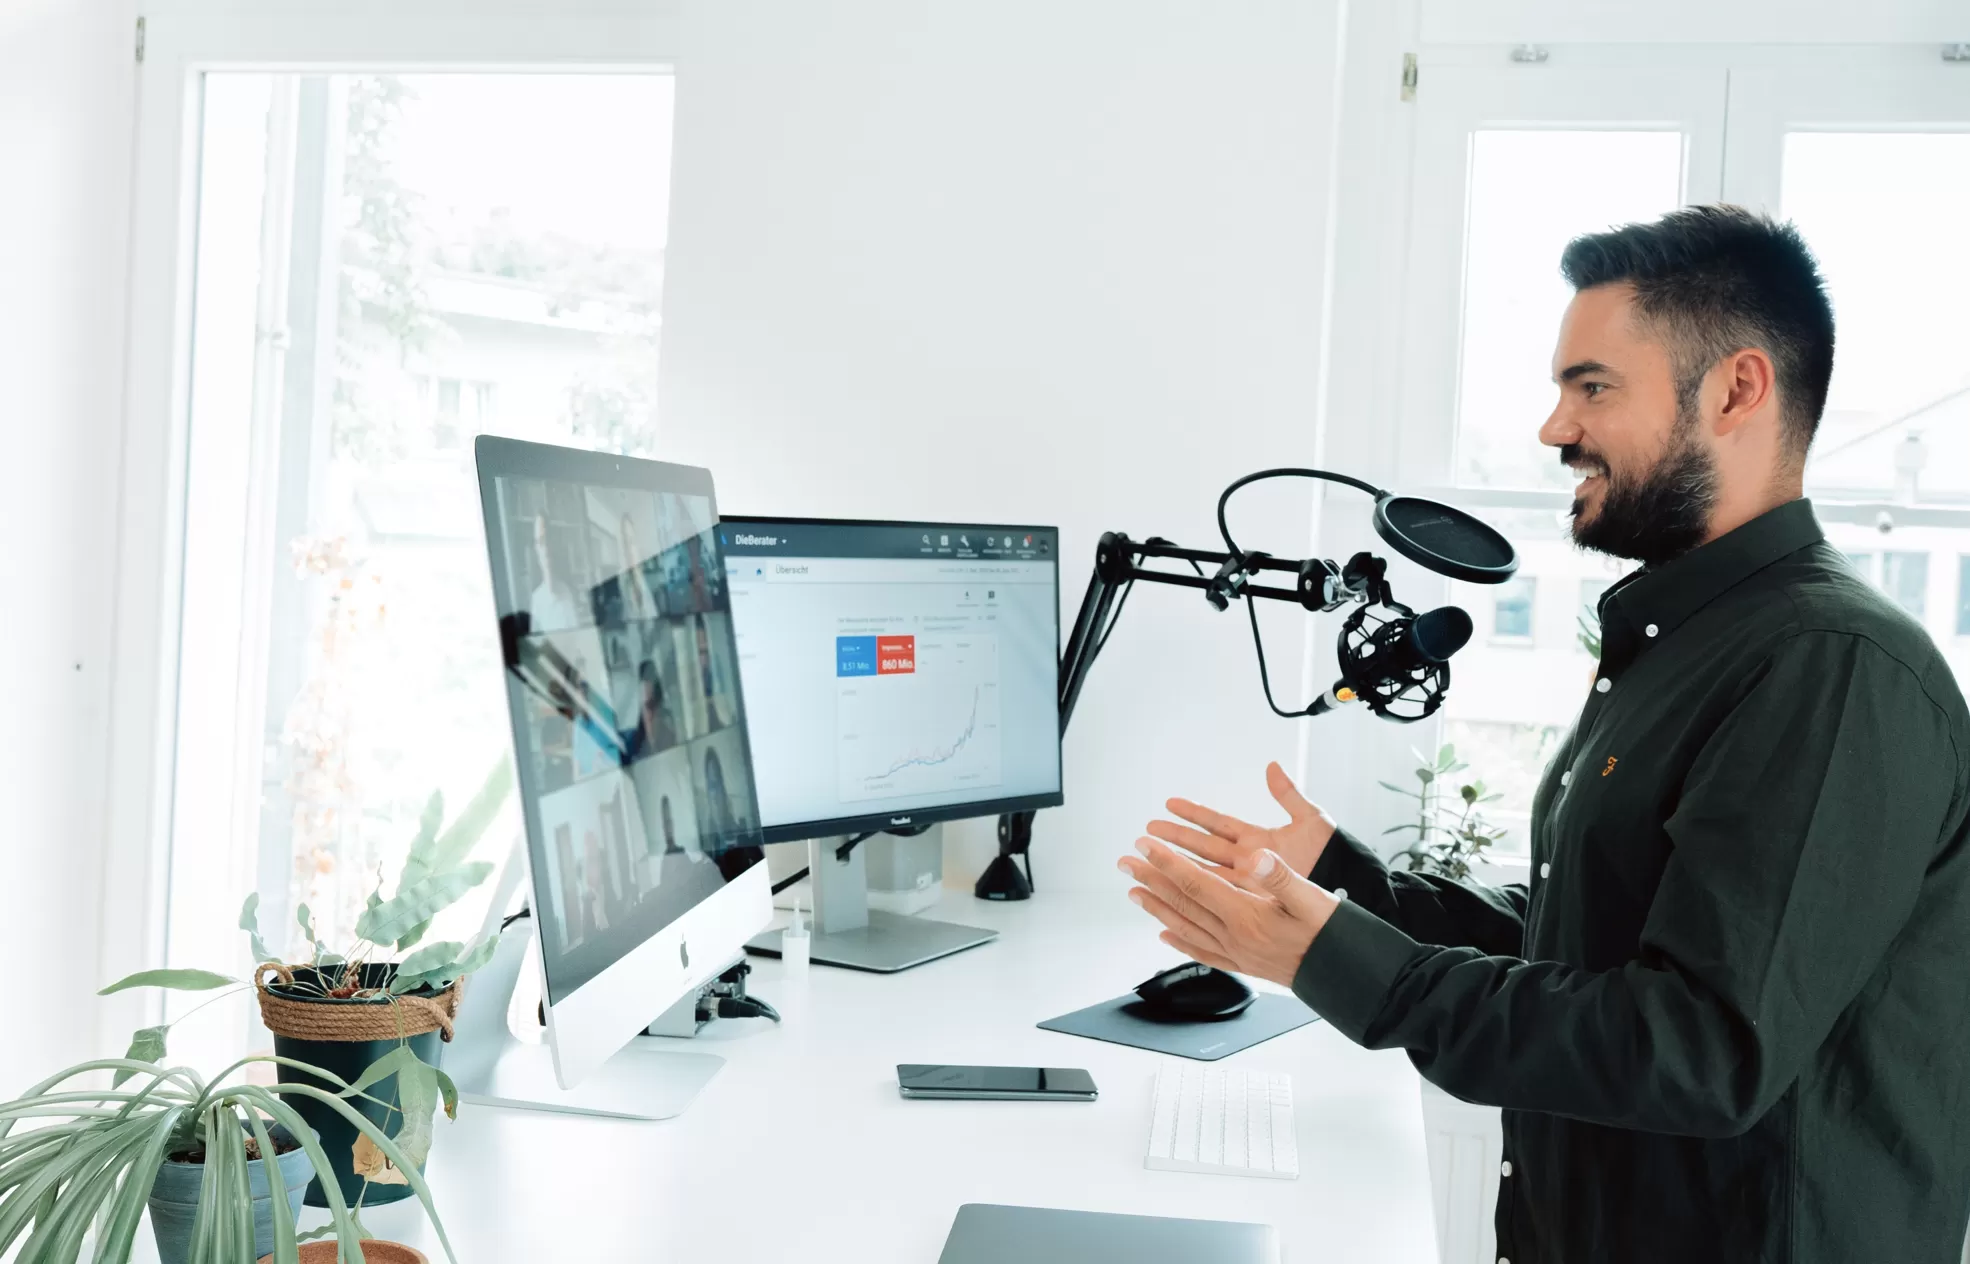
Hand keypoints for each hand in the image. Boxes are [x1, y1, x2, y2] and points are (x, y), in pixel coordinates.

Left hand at [1118, 838, 1340, 988]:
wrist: (1346, 976)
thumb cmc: (1333, 934)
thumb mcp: (1313, 899)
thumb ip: (1282, 877)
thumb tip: (1258, 857)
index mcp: (1248, 916)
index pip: (1197, 883)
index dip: (1167, 861)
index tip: (1144, 844)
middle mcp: (1235, 937)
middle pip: (1183, 903)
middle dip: (1152, 879)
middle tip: (1126, 862)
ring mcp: (1237, 953)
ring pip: (1186, 927)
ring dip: (1157, 908)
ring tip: (1134, 893)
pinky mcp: (1244, 964)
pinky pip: (1202, 951)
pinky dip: (1180, 941)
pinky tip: (1166, 935)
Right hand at [1148, 762, 1338, 879]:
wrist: (1349, 886)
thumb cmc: (1334, 855)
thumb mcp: (1311, 819)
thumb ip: (1288, 794)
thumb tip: (1272, 768)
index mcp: (1258, 839)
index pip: (1217, 823)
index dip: (1194, 813)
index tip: (1170, 804)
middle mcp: (1247, 861)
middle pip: (1202, 847)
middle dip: (1174, 838)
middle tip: (1147, 831)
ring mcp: (1247, 882)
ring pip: (1203, 871)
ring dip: (1176, 865)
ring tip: (1149, 858)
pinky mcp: (1251, 901)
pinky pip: (1217, 897)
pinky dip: (1195, 894)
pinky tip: (1174, 895)